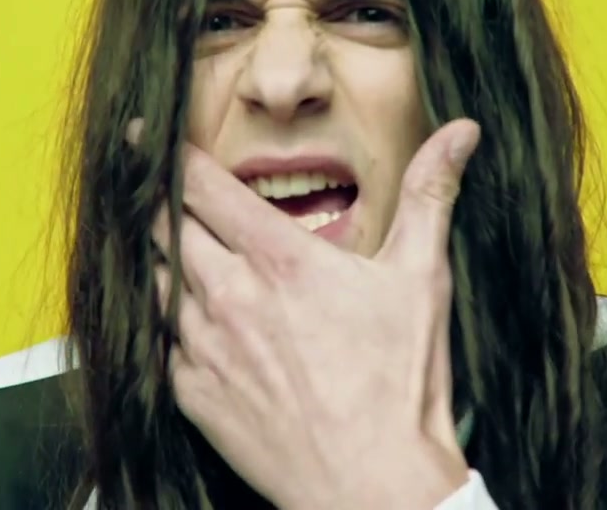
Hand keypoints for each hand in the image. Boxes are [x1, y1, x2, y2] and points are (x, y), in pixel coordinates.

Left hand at [130, 118, 480, 509]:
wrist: (372, 485)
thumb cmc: (400, 383)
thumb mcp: (422, 278)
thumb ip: (430, 194)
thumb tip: (461, 132)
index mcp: (279, 258)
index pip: (199, 185)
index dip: (164, 152)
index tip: (145, 134)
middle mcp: (228, 295)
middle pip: (162, 226)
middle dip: (158, 202)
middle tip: (156, 188)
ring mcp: (203, 348)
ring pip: (153, 280)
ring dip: (161, 260)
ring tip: (176, 250)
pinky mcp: (191, 393)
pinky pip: (160, 341)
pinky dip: (168, 321)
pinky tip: (191, 320)